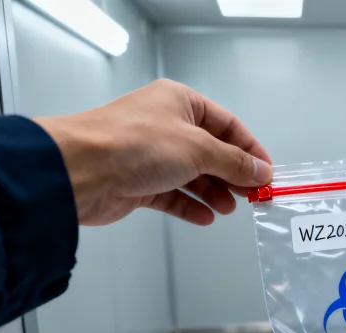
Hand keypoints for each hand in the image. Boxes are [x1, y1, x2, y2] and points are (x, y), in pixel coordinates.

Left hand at [34, 79, 272, 225]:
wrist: (79, 170)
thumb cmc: (138, 145)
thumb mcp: (198, 148)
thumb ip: (234, 162)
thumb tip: (262, 171)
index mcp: (179, 102)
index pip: (226, 124)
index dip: (249, 149)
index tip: (266, 172)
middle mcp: (165, 125)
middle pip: (210, 150)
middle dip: (232, 174)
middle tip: (252, 195)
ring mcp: (150, 154)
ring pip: (192, 174)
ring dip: (213, 192)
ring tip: (229, 208)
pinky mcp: (137, 182)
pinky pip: (171, 194)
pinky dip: (190, 205)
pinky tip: (205, 217)